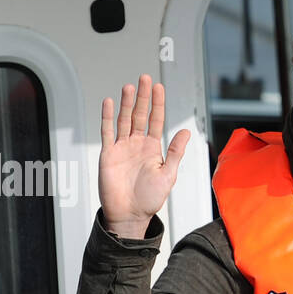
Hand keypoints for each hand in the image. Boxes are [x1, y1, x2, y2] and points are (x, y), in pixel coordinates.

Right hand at [99, 74, 190, 237]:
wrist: (129, 215)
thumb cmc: (150, 199)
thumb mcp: (168, 175)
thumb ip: (176, 152)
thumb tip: (185, 131)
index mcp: (153, 148)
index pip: (156, 120)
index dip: (157, 104)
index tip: (159, 87)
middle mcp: (137, 145)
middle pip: (140, 115)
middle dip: (143, 97)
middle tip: (145, 78)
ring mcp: (122, 148)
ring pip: (124, 120)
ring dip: (127, 103)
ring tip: (130, 87)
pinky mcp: (108, 154)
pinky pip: (107, 132)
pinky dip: (107, 117)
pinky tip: (110, 103)